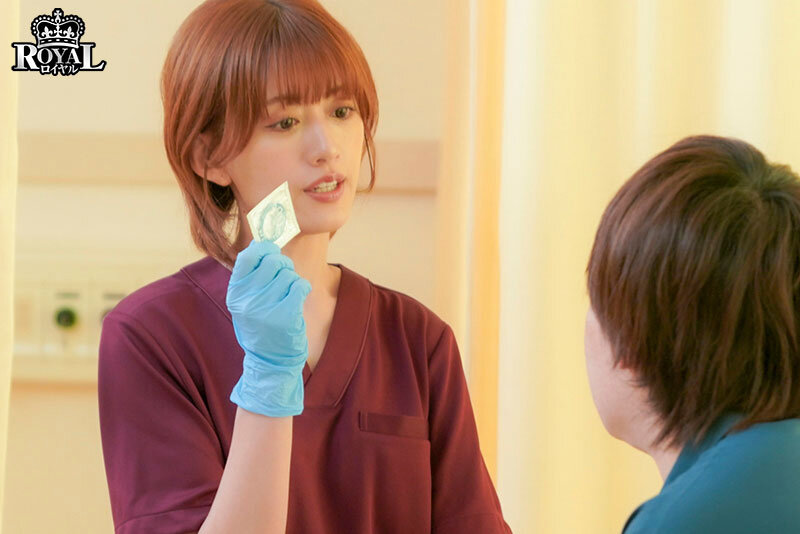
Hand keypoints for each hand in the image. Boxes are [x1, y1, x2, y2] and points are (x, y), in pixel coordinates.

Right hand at [226, 239, 311, 416]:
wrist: (270, 362)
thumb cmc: (261, 326)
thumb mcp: (247, 302)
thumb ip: (251, 275)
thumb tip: (260, 243)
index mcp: (235, 293)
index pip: (248, 256)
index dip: (264, 249)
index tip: (271, 253)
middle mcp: (247, 300)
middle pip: (272, 262)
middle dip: (284, 265)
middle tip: (285, 276)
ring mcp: (265, 308)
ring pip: (288, 274)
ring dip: (293, 280)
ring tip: (289, 294)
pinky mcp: (285, 316)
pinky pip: (300, 286)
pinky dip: (303, 288)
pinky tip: (298, 298)